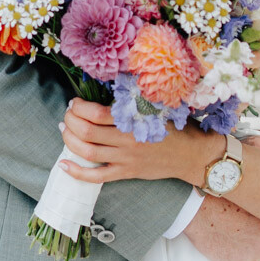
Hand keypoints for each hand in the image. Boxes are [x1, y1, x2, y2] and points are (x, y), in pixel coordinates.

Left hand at [61, 103, 259, 184]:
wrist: (195, 156)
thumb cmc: (178, 126)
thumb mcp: (159, 105)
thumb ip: (137, 98)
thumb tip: (114, 83)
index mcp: (135, 120)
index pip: (97, 114)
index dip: (79, 107)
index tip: (74, 101)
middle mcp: (127, 141)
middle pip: (87, 132)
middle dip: (70, 122)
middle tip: (66, 114)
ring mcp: (125, 160)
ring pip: (87, 152)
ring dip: (70, 141)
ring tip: (64, 131)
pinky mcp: (126, 173)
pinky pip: (97, 176)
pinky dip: (78, 173)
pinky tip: (64, 165)